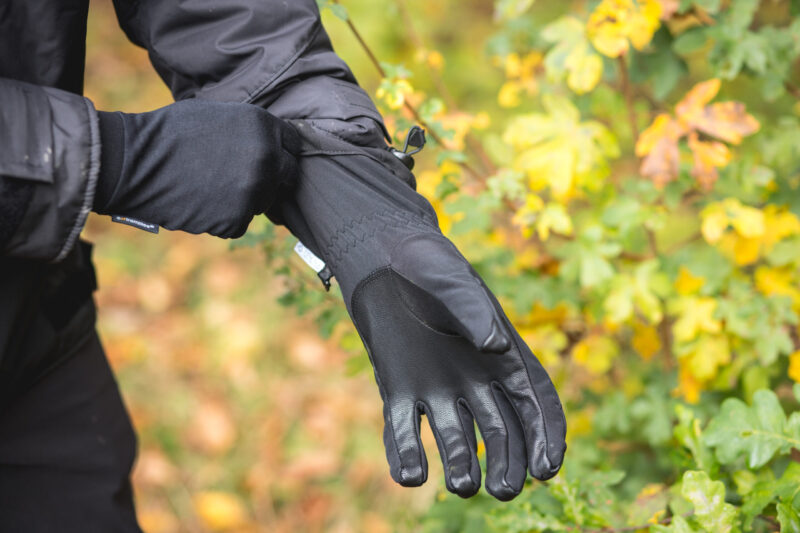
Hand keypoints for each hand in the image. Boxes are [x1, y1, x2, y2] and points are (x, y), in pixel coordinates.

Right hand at [94, 100, 300, 237]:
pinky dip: (223, 219)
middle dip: (271, 178)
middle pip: (286, 176)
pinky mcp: (236, 219)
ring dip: (244, 199)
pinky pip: (239, 223)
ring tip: (210, 187)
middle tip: (242, 178)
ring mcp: (254, 191)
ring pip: (262, 202)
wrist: (134, 162)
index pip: (293, 145)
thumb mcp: (218, 115)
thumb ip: (251, 131)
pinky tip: (200, 203)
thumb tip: (272, 145)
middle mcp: (267, 158)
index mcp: (263, 125)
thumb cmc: (170, 133)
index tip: (271, 158)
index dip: (281, 151)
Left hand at [271, 119, 565, 499]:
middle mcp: (475, 377)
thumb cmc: (425, 262)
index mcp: (501, 352)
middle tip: (503, 488)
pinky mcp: (401, 389)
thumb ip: (473, 311)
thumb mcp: (450, 279)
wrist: (380, 256)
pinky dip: (406, 454)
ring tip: (462, 485)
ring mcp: (438, 386)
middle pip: (503, 430)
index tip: (547, 468)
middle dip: (508, 462)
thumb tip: (496, 348)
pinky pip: (405, 429)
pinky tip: (409, 474)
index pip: (536, 401)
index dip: (547, 436)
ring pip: (458, 437)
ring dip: (461, 464)